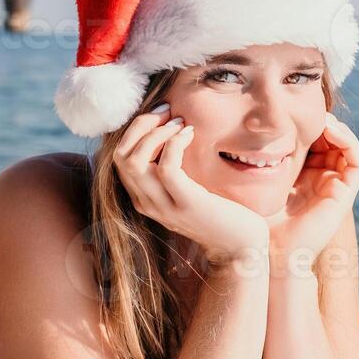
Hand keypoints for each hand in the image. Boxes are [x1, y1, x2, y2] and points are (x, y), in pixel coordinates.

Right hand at [114, 106, 268, 266]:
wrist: (239, 246)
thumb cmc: (217, 210)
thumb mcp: (186, 188)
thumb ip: (170, 168)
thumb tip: (169, 128)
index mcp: (142, 197)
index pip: (120, 157)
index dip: (135, 129)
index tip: (160, 113)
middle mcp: (146, 203)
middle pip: (120, 156)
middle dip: (140, 126)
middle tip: (167, 111)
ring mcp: (163, 207)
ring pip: (135, 161)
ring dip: (156, 133)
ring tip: (179, 122)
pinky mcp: (186, 205)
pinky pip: (167, 168)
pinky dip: (174, 143)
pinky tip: (190, 134)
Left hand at [265, 113, 358, 273]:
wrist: (268, 254)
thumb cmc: (255, 223)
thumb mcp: (251, 183)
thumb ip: (252, 161)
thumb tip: (235, 137)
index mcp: (302, 178)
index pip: (314, 143)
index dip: (308, 125)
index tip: (291, 113)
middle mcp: (322, 182)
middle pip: (332, 142)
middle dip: (324, 124)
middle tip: (308, 110)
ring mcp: (335, 188)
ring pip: (348, 148)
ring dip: (338, 129)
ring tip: (321, 118)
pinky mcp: (345, 195)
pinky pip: (358, 162)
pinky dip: (349, 142)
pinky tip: (331, 131)